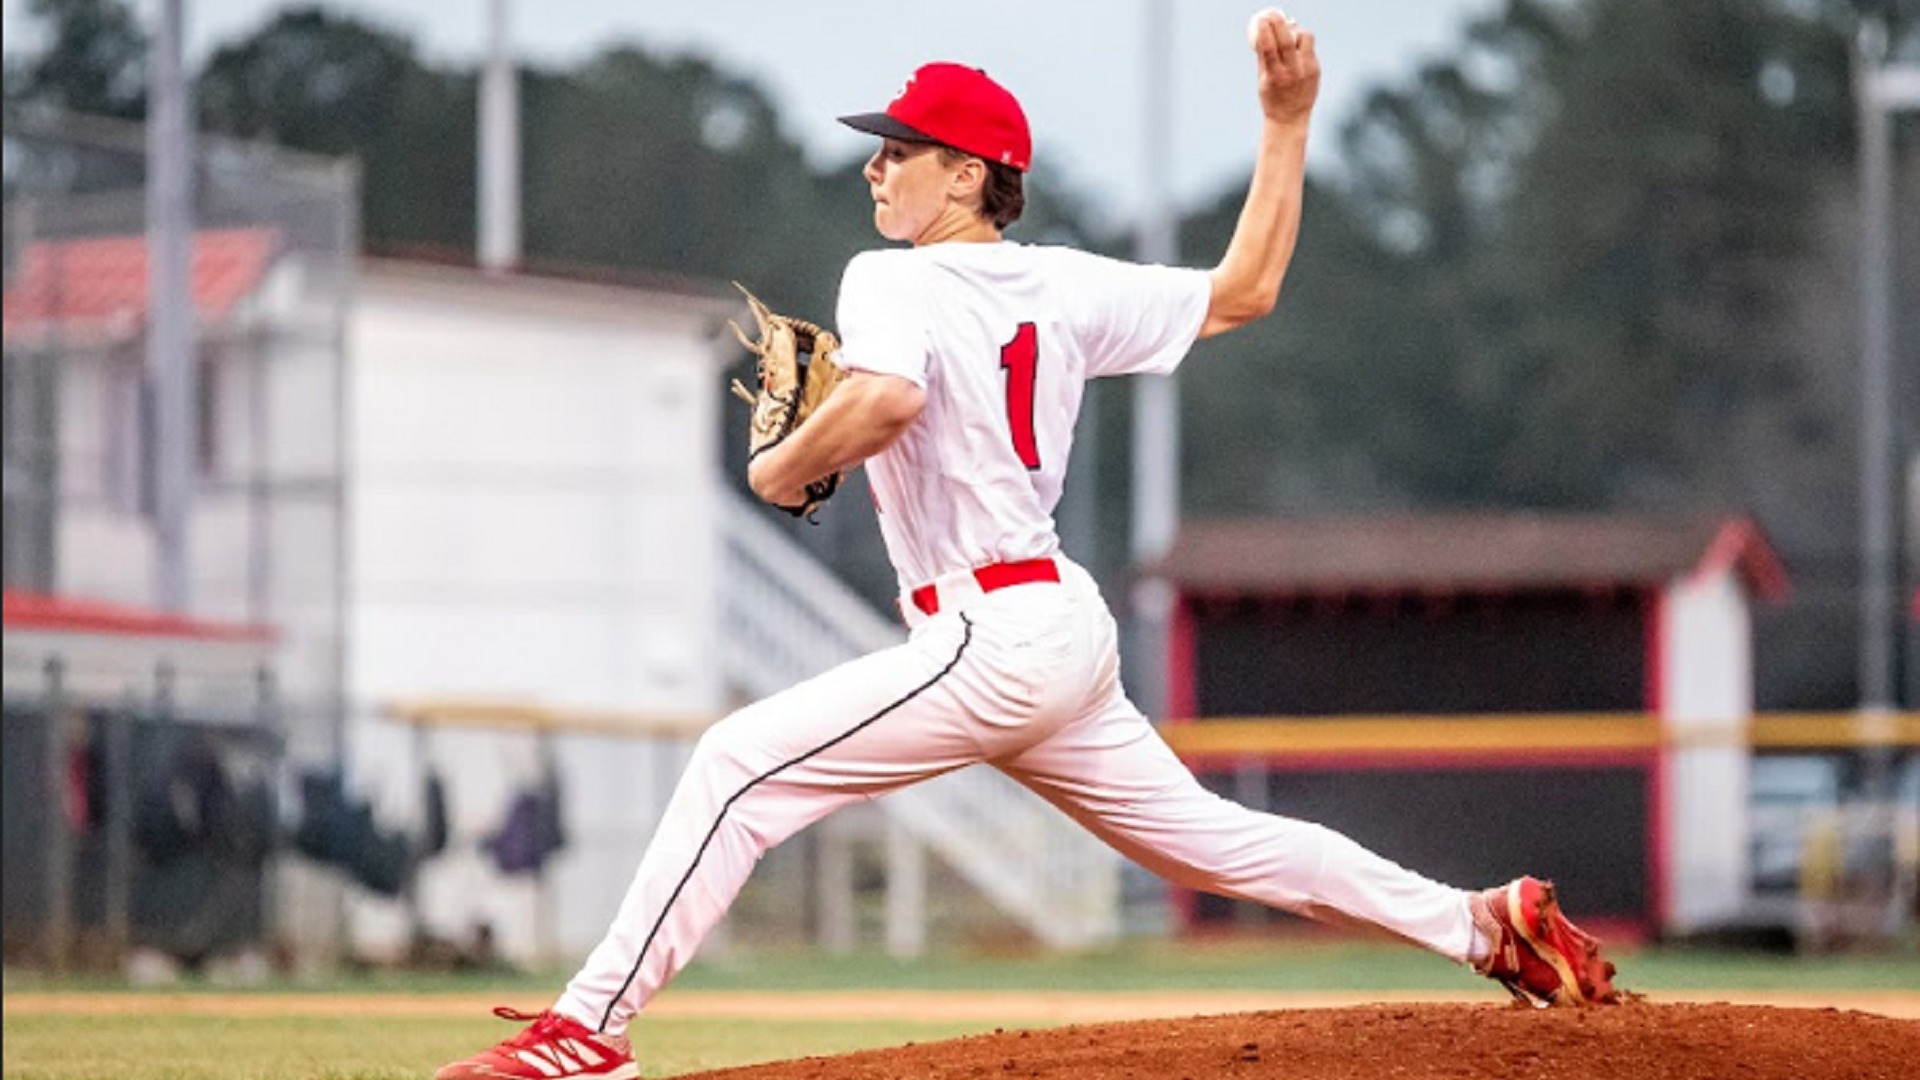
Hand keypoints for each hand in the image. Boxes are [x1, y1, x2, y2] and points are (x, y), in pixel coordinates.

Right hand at [1248, 11, 1319, 125]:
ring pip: (1304, 38)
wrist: (1290, 119)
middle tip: (1274, 15)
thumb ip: (1263, 57)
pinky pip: (1310, 48)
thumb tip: (1261, 34)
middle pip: (1287, 40)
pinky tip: (1297, 49)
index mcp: (1274, 76)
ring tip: (1289, 36)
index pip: (1269, 48)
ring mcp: (1306, 70)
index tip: (1261, 20)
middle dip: (1279, 23)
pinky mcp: (1316, 70)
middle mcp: (1291, 72)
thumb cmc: (1272, 99)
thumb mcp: (1262, 80)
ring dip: (1295, 32)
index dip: (1265, 30)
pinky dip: (1302, 44)